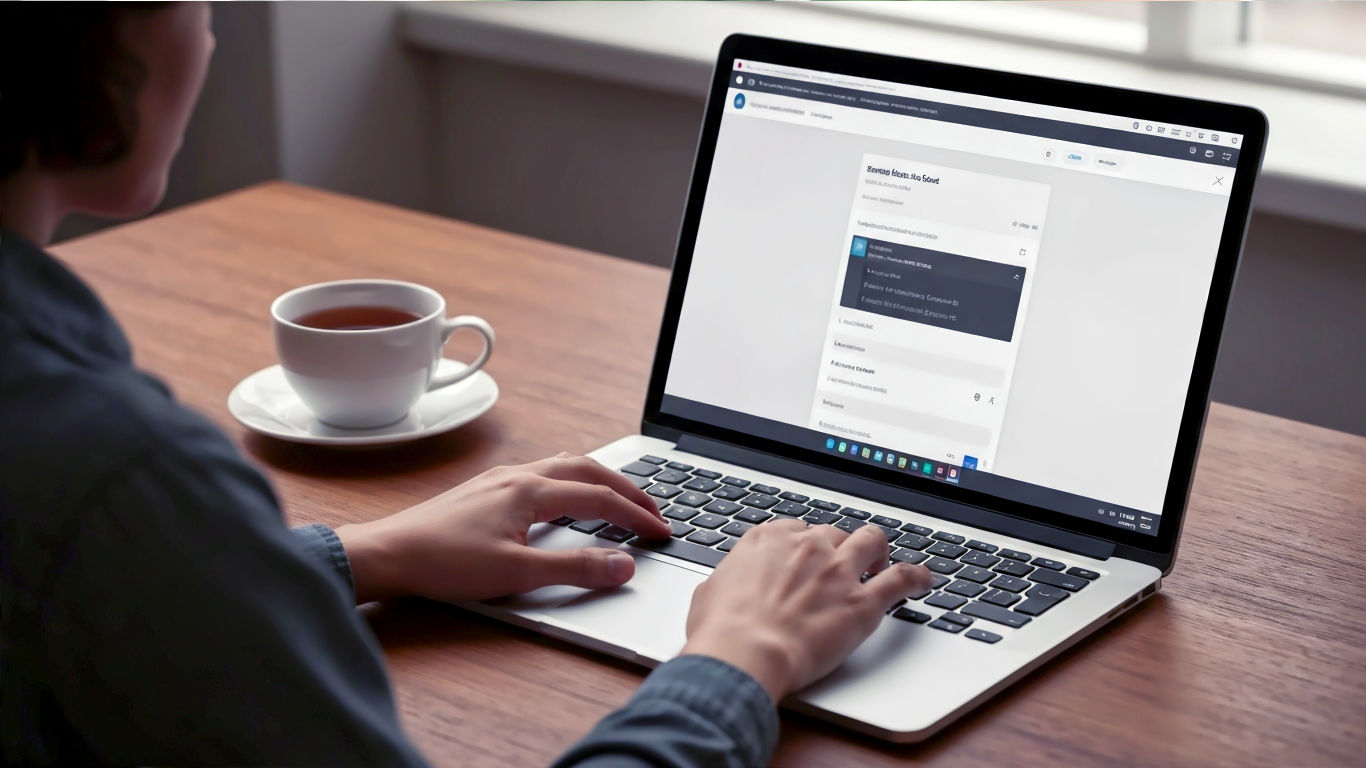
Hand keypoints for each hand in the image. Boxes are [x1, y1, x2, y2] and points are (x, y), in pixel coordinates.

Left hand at [334, 454, 671, 602]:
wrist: (388, 554)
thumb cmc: (444, 563)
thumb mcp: (516, 573)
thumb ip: (575, 568)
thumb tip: (623, 566)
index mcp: (531, 490)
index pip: (601, 500)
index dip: (637, 517)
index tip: (662, 532)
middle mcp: (518, 475)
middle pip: (589, 470)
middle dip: (627, 488)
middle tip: (653, 510)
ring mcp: (501, 478)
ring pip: (565, 465)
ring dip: (600, 479)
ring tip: (621, 497)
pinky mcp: (486, 488)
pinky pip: (543, 471)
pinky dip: (572, 480)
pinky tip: (567, 498)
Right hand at [680, 519, 932, 700]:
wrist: (744, 653)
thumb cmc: (721, 630)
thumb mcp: (710, 591)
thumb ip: (729, 579)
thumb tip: (729, 586)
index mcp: (768, 539)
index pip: (796, 528)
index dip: (804, 543)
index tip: (806, 555)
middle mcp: (806, 546)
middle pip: (833, 533)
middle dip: (838, 547)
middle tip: (840, 565)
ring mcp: (838, 571)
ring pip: (871, 541)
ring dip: (877, 550)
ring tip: (881, 562)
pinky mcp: (862, 602)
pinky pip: (902, 579)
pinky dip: (916, 578)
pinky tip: (923, 581)